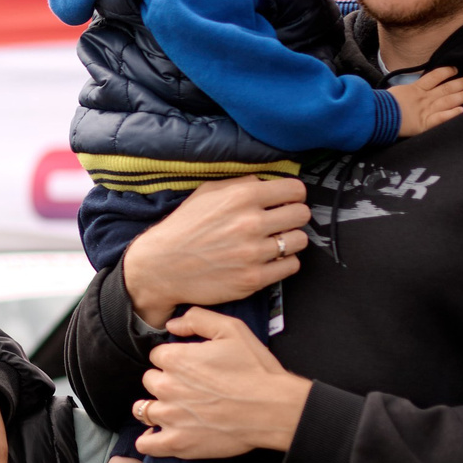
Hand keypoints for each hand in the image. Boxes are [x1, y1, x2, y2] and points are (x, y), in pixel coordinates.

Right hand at [122, 175, 311, 327]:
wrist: (161, 267)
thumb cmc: (183, 228)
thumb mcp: (206, 193)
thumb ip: (240, 184)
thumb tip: (266, 182)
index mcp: (241, 197)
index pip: (295, 190)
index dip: (293, 195)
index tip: (288, 201)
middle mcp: (251, 223)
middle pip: (302, 214)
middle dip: (293, 216)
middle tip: (281, 222)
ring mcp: (254, 253)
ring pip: (299, 241)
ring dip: (290, 240)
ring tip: (274, 242)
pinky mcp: (253, 279)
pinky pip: (291, 266)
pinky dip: (284, 262)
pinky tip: (269, 259)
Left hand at [134, 308, 312, 457]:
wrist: (273, 409)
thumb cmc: (255, 370)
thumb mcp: (231, 329)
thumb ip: (197, 319)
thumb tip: (172, 325)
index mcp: (175, 359)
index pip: (158, 356)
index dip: (173, 359)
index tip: (188, 367)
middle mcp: (167, 387)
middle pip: (150, 381)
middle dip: (165, 382)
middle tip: (188, 388)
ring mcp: (169, 417)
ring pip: (144, 410)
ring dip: (156, 408)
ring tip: (175, 411)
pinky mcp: (177, 443)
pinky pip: (147, 445)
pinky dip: (149, 441)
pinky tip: (159, 436)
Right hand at [387, 65, 462, 138]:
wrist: (376, 115)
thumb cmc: (380, 104)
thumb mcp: (392, 92)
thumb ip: (402, 91)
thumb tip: (405, 89)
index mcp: (415, 89)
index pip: (434, 76)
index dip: (446, 72)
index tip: (456, 69)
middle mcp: (423, 98)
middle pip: (446, 88)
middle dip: (461, 83)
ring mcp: (425, 110)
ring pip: (447, 101)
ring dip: (461, 96)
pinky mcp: (424, 124)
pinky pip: (441, 118)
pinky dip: (451, 114)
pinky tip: (462, 111)